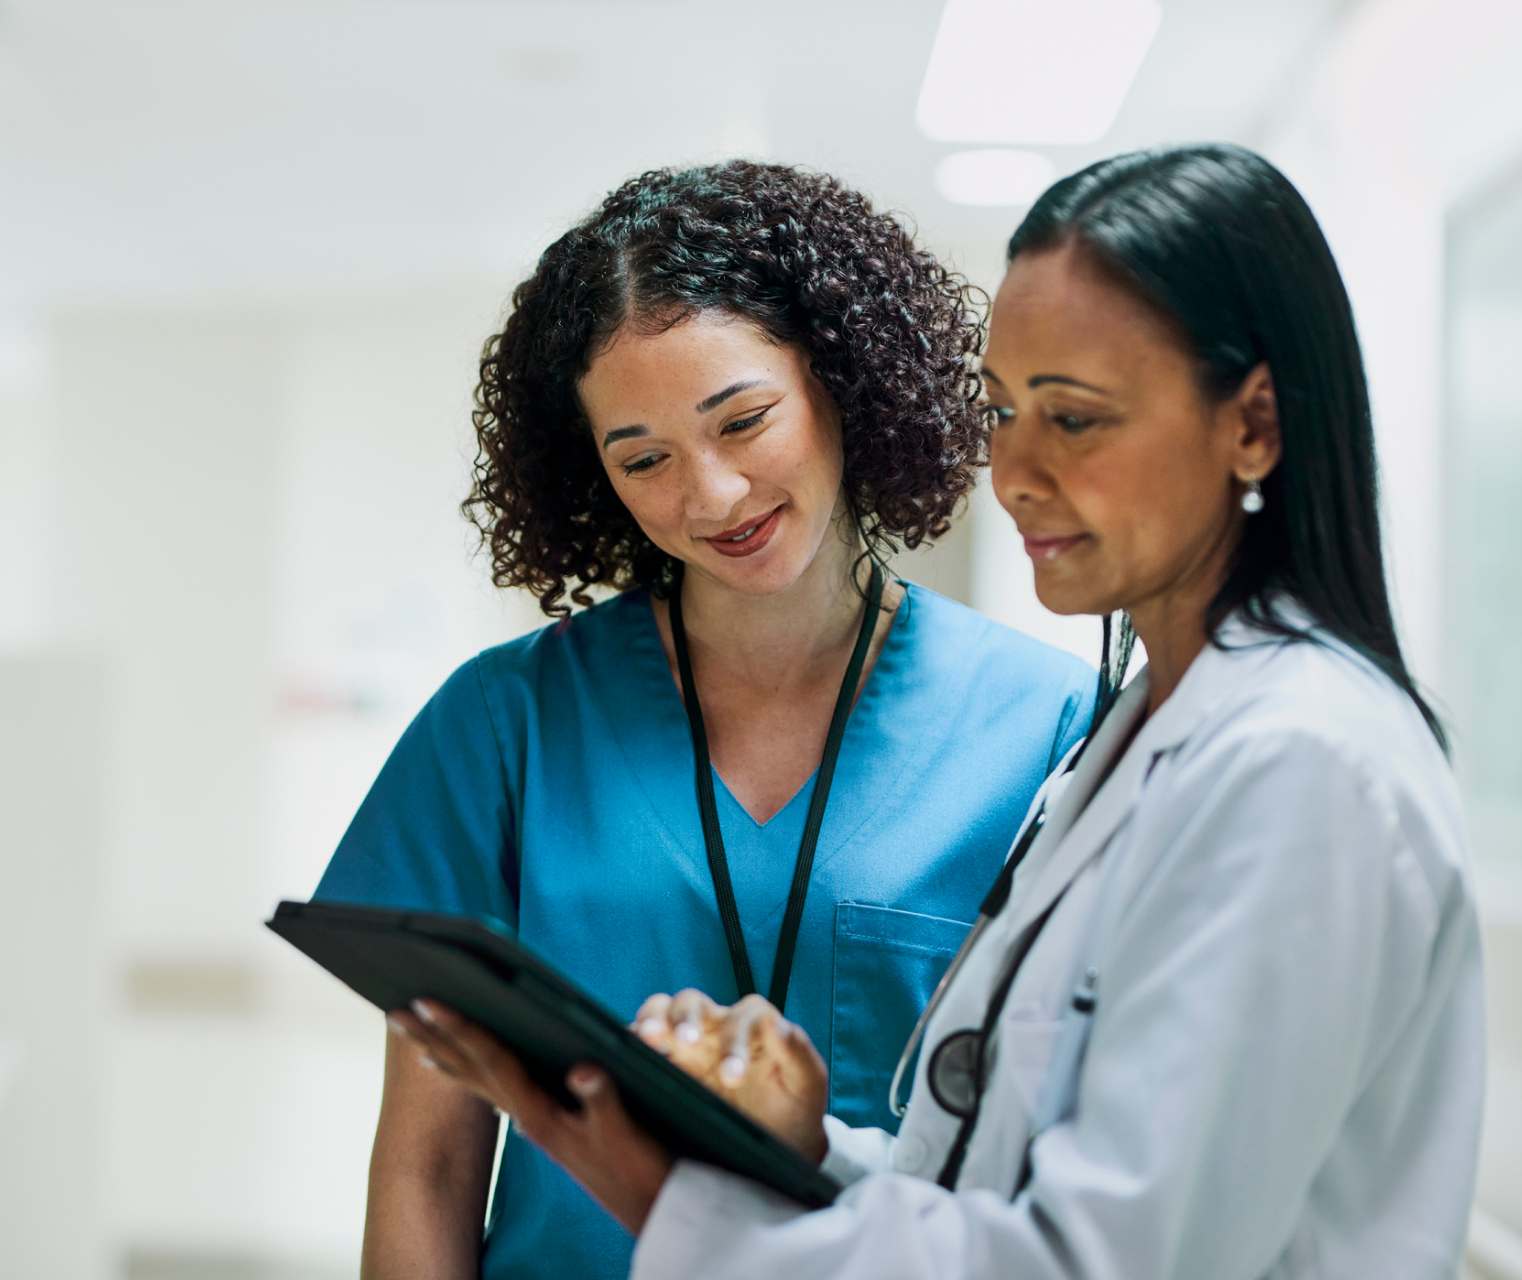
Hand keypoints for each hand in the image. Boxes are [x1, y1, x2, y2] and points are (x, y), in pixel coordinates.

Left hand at [387, 1001, 673, 1233]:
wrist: (648, 1207)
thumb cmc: (637, 1169)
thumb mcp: (625, 1130)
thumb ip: (602, 1098)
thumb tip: (582, 1070)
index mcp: (539, 1111)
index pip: (491, 1060)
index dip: (460, 1028)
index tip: (427, 1002)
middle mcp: (527, 1116)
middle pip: (470, 1069)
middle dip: (433, 1039)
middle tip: (395, 1011)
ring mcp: (533, 1121)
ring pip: (477, 1080)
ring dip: (444, 1053)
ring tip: (416, 1035)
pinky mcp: (544, 1124)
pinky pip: (494, 1089)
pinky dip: (471, 1071)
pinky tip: (459, 1066)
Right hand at [634, 990, 827, 1164]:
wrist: (776, 1146)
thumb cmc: (795, 1110)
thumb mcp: (807, 1085)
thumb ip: (798, 1052)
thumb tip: (775, 1022)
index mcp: (753, 1024)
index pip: (739, 1018)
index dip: (734, 1043)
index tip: (731, 1077)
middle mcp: (716, 1026)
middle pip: (691, 1003)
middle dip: (684, 1018)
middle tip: (683, 1041)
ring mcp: (688, 1044)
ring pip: (661, 1014)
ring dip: (652, 1021)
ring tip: (646, 1039)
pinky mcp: (667, 1066)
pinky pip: (641, 1045)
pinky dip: (629, 1044)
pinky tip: (621, 1060)